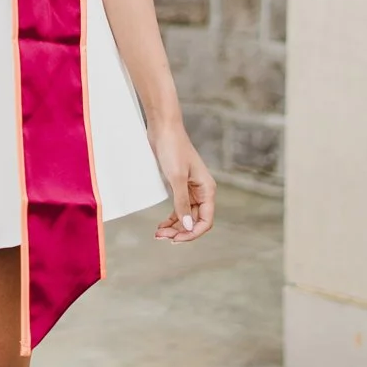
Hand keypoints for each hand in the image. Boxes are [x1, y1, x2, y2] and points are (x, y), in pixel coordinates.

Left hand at [149, 124, 215, 243]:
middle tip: (161, 237)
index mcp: (207, 189)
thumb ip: (182, 203)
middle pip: (195, 220)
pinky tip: (161, 224)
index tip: (175, 239)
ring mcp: (191, 188)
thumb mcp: (176, 178)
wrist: (163, 128)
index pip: (205, 220)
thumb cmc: (173, 148)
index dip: (192, 233)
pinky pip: (179, 207)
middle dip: (181, 231)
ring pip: (186, 215)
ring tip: (158, 234)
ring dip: (175, 226)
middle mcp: (202, 191)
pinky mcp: (180, 184)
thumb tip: (188, 226)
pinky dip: (172, 217)